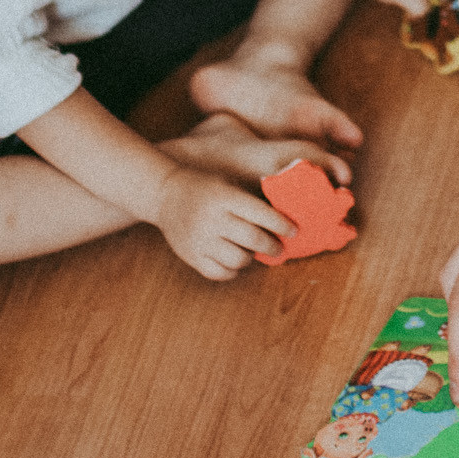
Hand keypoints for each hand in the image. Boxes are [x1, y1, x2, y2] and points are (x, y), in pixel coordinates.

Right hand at [153, 164, 290, 281]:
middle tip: (280, 248)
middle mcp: (212, 219)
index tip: (294, 230)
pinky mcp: (191, 256)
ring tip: (254, 251)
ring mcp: (200, 240)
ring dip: (251, 257)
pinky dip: (233, 270)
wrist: (164, 194)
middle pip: (252, 239)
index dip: (281, 224)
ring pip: (238, 259)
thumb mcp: (228, 184)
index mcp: (224, 197)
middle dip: (272, 246)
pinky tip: (236, 261)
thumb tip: (283, 217)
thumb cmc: (205, 187)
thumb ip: (251, 199)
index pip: (261, 213)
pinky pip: (219, 273)